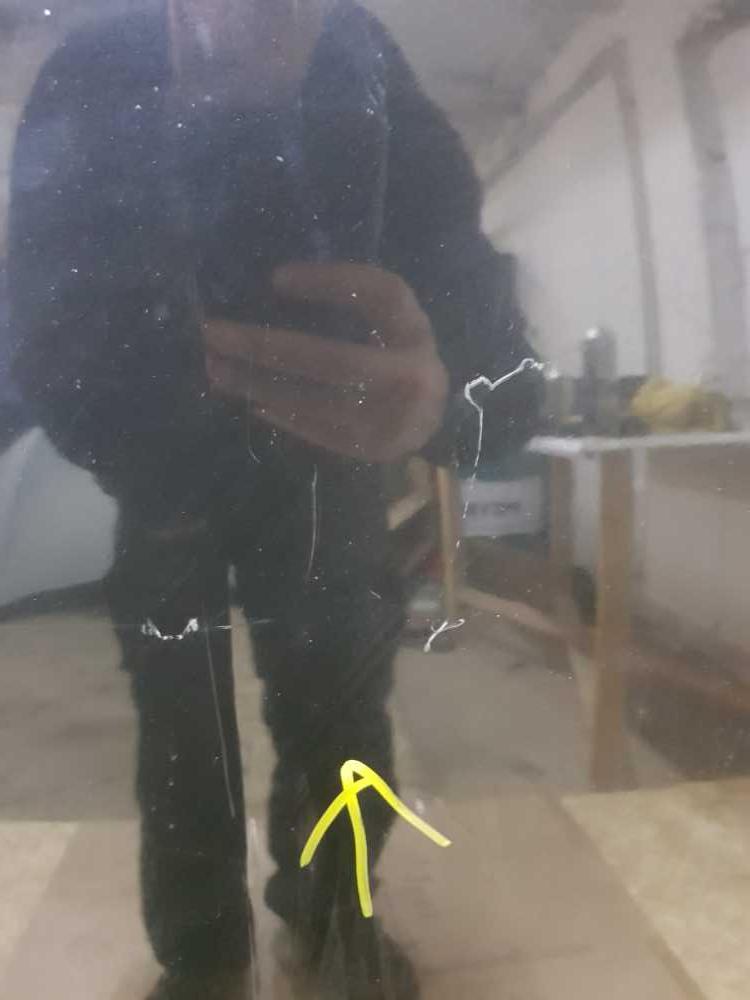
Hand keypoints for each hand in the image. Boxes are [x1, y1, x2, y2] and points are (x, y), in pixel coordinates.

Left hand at [203, 262, 448, 462]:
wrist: (433, 420)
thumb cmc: (399, 357)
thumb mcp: (392, 322)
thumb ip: (355, 300)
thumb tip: (277, 283)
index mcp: (416, 333)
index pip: (379, 296)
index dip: (332, 282)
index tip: (276, 278)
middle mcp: (410, 376)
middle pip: (333, 359)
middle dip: (266, 346)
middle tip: (213, 333)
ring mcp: (391, 419)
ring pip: (315, 401)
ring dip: (259, 385)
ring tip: (216, 370)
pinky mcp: (370, 448)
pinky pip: (315, 429)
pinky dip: (279, 413)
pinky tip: (250, 399)